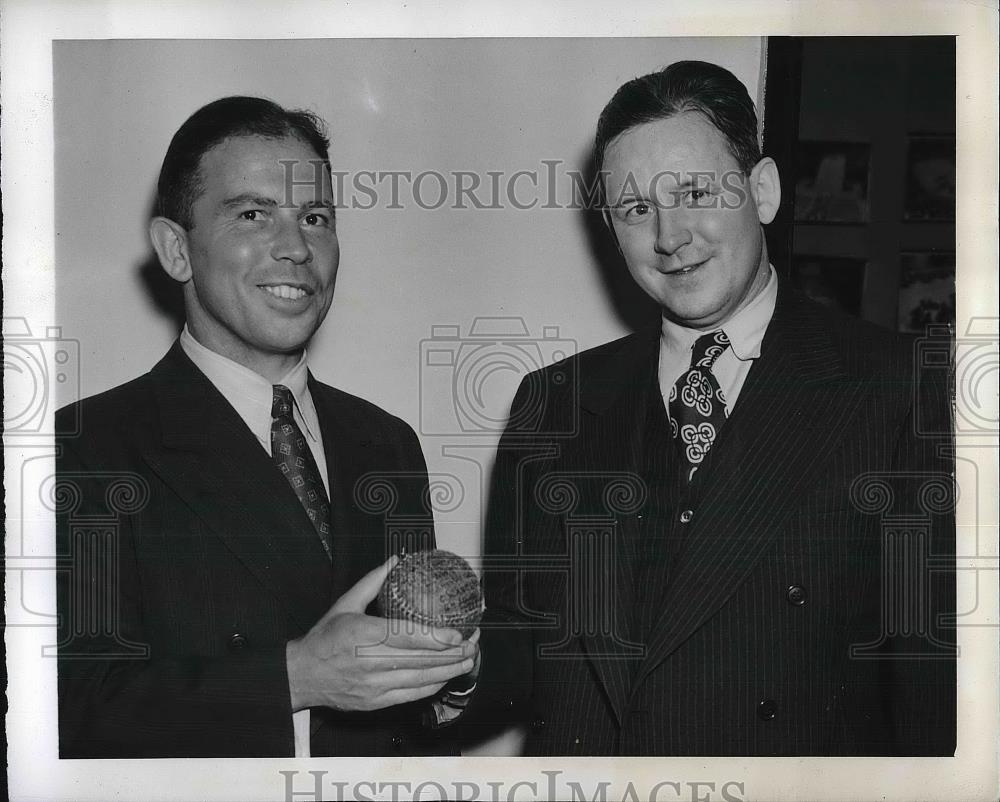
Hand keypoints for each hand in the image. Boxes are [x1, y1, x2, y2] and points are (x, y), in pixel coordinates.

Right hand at [286, 556, 477, 711]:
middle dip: (452, 652)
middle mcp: (370, 662)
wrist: (301, 676)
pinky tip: (446, 677)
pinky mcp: (375, 701)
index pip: (406, 637)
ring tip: (468, 659)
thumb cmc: (323, 640)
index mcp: (363, 634)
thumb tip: (394, 561)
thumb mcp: (345, 603)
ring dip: (448, 670)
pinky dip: (431, 686)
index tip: (456, 634)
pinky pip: (411, 695)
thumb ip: (373, 581)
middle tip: (473, 641)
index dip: (435, 638)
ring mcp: (374, 685)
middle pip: (420, 660)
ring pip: (420, 680)